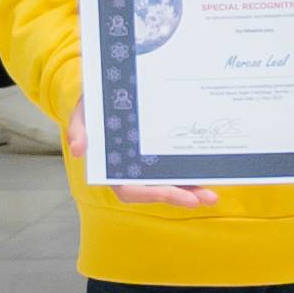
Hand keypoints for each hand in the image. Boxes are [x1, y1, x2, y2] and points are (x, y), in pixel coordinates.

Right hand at [63, 100, 216, 206]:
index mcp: (111, 168)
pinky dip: (190, 173)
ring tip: (214, 193)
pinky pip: (174, 167)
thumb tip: (78, 150)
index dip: (154, 195)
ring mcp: (145, 165)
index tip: (178, 197)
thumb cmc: (92, 108)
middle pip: (157, 191)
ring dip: (192, 189)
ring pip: (169, 183)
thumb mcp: (82, 115)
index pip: (131, 190)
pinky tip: (210, 173)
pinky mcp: (157, 155)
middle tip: (210, 198)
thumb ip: (78, 131)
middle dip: (183, 197)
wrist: (105, 94)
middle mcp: (130, 171)